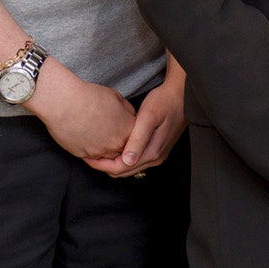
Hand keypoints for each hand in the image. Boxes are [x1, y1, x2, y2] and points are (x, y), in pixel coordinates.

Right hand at [27, 60, 136, 162]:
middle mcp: (116, 144)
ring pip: (108, 156)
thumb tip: (129, 117)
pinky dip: (90, 151)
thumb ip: (127, 111)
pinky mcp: (84, 155)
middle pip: (123, 149)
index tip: (121, 127)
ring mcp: (100, 151)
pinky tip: (86, 139)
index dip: (128, 131)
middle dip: (118, 142)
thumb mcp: (117, 98)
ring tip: (98, 136)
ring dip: (105, 149)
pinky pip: (91, 157)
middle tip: (109, 134)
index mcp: (128, 129)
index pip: (136, 137)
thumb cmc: (90, 96)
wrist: (65, 103)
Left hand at [86, 59, 186, 176]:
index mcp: (151, 152)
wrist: (182, 95)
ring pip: (128, 167)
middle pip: (122, 172)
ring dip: (111, 162)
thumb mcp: (149, 117)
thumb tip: (127, 160)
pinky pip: (134, 161)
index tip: (86, 156)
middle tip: (87, 153)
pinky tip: (113, 146)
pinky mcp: (157, 149)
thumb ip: (138, 139)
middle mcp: (155, 158)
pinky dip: (120, 158)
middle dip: (103, 165)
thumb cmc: (164, 102)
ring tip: (97, 150)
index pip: (119, 168)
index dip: (100, 165)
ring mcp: (157, 155)